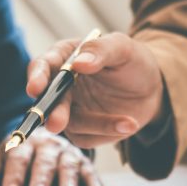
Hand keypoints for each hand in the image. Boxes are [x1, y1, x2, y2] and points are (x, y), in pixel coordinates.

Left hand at [0, 130, 104, 185]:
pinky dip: (94, 183)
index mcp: (23, 142)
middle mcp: (47, 145)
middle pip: (43, 162)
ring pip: (68, 166)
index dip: (14, 175)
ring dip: (68, 181)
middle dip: (40, 179)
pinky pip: (90, 172)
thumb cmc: (18, 155)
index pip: (17, 157)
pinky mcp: (84, 163)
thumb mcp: (0, 156)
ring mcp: (67, 153)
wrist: (42, 141)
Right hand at [27, 32, 167, 148]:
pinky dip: (108, 131)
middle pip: (46, 103)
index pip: (41, 67)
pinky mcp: (80, 132)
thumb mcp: (123, 48)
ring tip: (129, 122)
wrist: (150, 90)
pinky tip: (127, 123)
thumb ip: (101, 50)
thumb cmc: (133, 63)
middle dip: (52, 113)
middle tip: (56, 124)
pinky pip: (86, 137)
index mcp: (62, 59)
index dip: (36, 78)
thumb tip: (79, 63)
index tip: (35, 88)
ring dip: (98, 124)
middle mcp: (59, 88)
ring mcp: (68, 112)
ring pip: (70, 124)